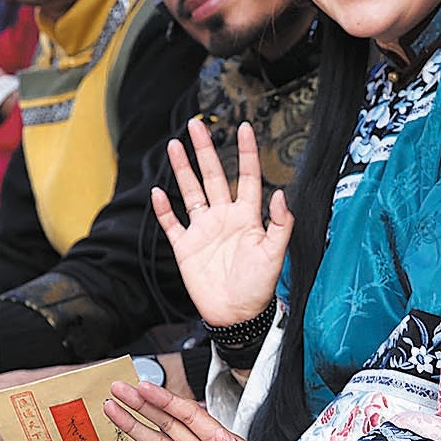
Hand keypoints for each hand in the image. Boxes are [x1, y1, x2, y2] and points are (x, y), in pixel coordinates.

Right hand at [153, 121, 291, 327]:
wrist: (237, 315)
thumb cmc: (259, 287)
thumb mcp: (276, 255)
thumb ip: (280, 224)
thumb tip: (282, 193)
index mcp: (248, 216)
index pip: (247, 176)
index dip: (246, 152)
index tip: (245, 127)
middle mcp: (224, 217)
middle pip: (213, 176)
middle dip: (205, 150)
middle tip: (198, 125)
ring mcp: (203, 230)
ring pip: (191, 192)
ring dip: (183, 169)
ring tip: (175, 145)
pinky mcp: (186, 247)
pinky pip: (172, 224)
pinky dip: (164, 209)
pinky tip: (158, 191)